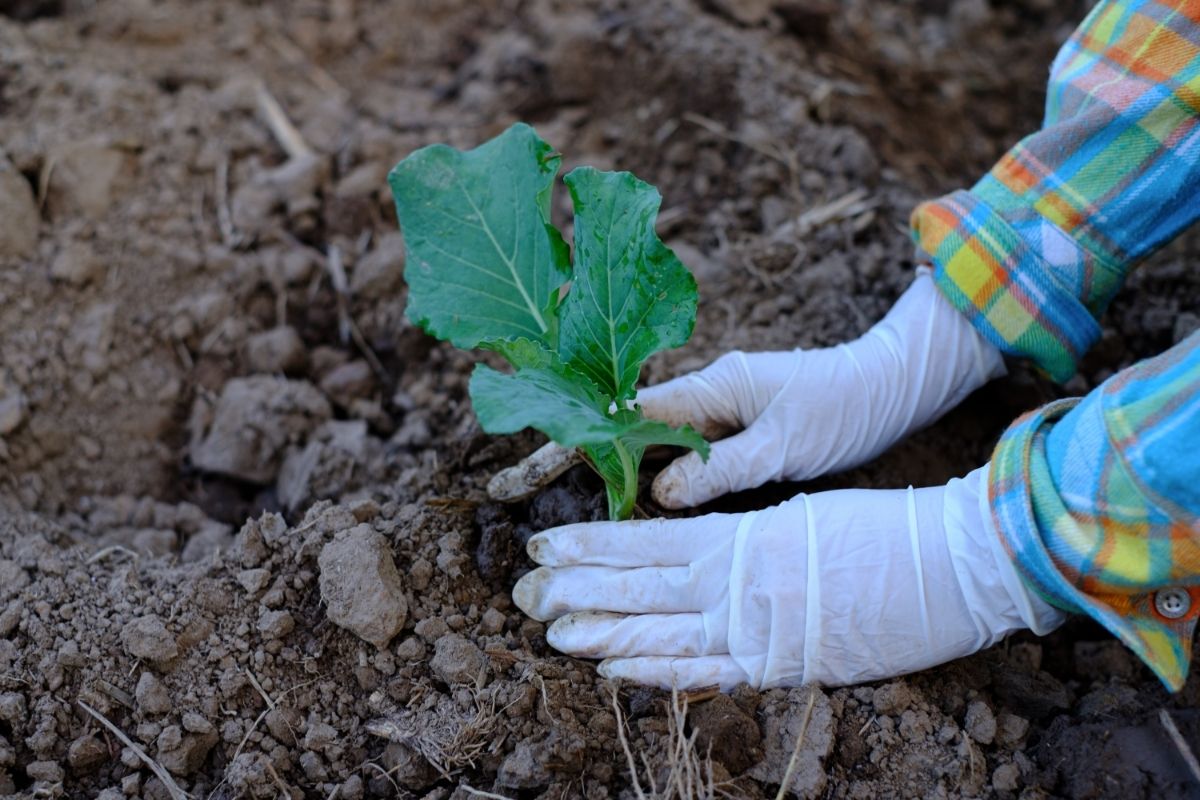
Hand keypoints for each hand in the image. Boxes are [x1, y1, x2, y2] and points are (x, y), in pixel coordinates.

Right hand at [489, 270, 1005, 507]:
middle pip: (627, 424)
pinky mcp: (735, 425)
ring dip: (611, 462)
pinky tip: (632, 494)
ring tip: (562, 496)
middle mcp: (707, 393)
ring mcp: (719, 408)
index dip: (578, 437)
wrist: (894, 383)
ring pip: (650, 438)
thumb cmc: (846, 407)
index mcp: (711, 387)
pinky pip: (679, 448)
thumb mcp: (786, 443)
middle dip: (578, 450)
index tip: (535, 461)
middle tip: (525, 488)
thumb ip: (722, 467)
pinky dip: (649, 468)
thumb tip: (656, 494)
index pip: (627, 413)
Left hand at [513, 466, 1064, 689]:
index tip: (542, 542)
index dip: (588, 544)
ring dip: (599, 631)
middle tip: (522, 591)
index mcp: (738, 536)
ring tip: (550, 630)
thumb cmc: (879, 529)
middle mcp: (735, 582)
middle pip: (637, 587)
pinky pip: (705, 673)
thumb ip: (740, 541)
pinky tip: (612, 667)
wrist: (948, 562)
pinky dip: (655, 670)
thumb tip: (692, 555)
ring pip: (658, 632)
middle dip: (575, 590)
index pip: (644, 540)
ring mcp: (755, 628)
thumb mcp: (797, 517)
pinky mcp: (782, 665)